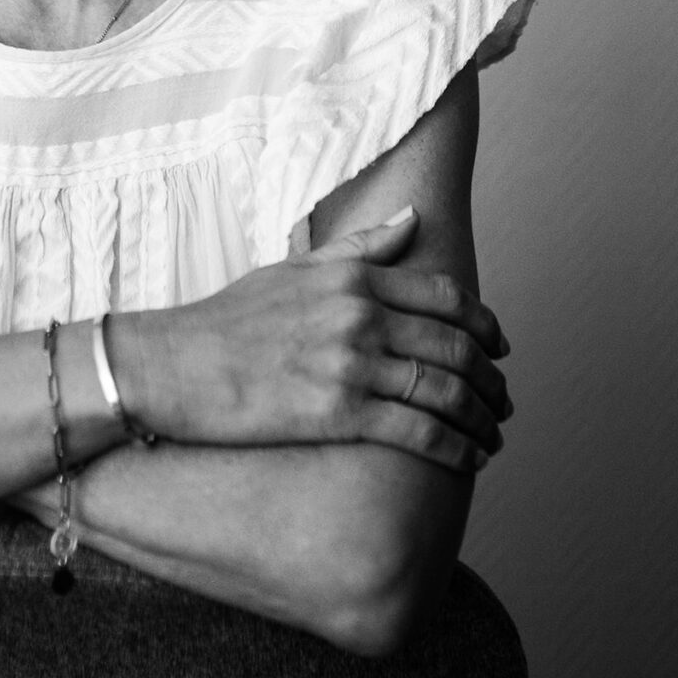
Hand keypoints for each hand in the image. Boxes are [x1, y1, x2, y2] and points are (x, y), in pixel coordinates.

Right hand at [120, 208, 511, 474]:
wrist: (173, 365)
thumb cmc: (229, 319)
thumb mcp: (295, 267)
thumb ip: (360, 247)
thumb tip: (413, 218)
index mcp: (353, 277)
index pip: (444, 297)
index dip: (483, 325)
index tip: (500, 346)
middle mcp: (360, 315)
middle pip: (454, 345)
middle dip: (491, 377)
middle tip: (504, 398)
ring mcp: (351, 364)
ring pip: (444, 391)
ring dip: (481, 416)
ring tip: (494, 434)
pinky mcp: (338, 413)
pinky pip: (417, 432)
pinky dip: (455, 447)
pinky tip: (470, 459)